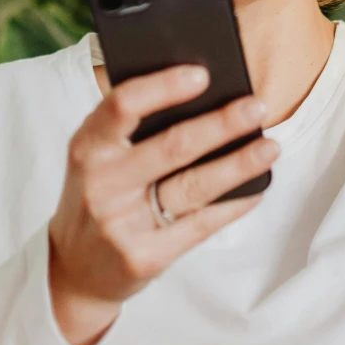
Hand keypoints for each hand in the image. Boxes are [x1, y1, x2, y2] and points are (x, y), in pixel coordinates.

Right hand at [47, 66, 276, 344]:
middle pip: (171, 147)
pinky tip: (256, 189)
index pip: (123, 105)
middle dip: (220, 125)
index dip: (164, 87)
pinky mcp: (144, 257)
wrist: (73, 271)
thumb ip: (131, 128)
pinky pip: (199, 226)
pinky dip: (233, 205)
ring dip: (238, 165)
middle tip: (257, 106)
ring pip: (192, 187)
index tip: (203, 74)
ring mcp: (121, 224)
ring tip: (270, 146)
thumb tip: (201, 94)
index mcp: (87, 146)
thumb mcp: (95, 156)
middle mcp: (101, 183)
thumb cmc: (98, 195)